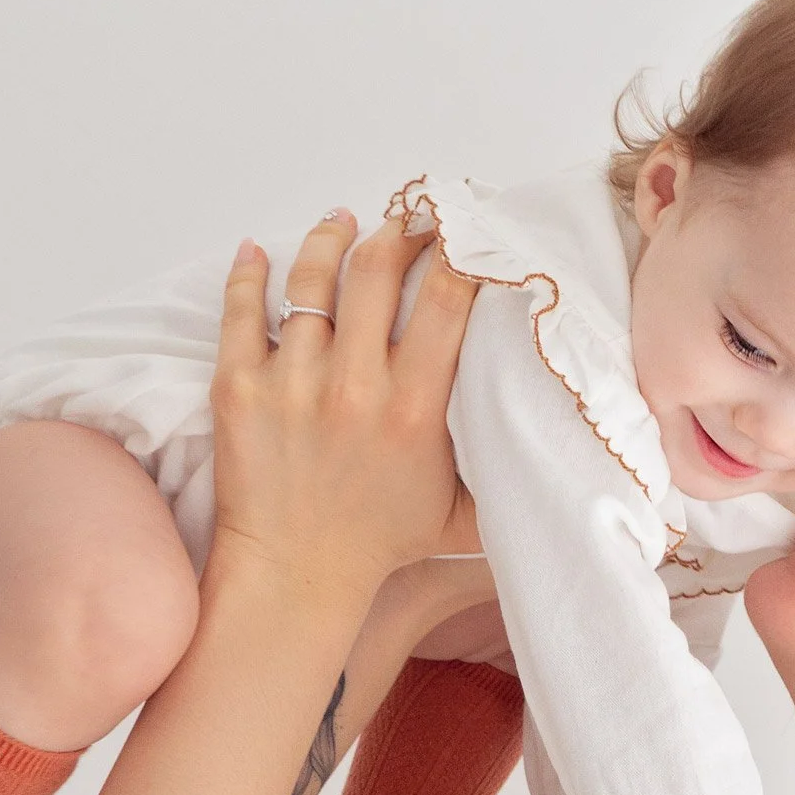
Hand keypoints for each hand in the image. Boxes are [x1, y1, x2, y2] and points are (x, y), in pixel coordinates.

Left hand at [209, 212, 477, 601]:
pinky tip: (258, 249)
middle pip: (378, 271)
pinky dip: (248, 270)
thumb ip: (504, 472)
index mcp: (415, 409)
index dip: (459, 253)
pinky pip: (239, 309)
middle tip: (409, 218)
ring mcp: (291, 383)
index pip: (447, 299)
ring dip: (331, 238)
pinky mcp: (238, 389)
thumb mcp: (464, 514)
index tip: (466, 234)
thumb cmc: (382, 544)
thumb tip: (556, 440)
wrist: (296, 576)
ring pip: (312, 279)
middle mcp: (354, 387)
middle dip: (400, 230)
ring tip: (343, 222)